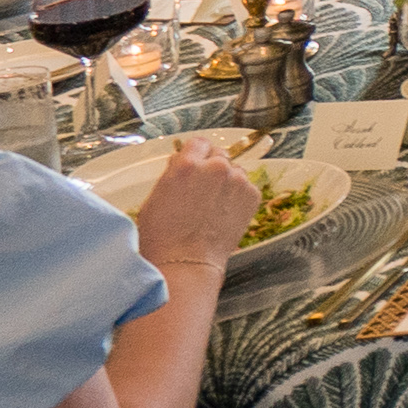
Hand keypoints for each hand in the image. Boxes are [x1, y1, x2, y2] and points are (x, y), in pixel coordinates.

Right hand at [131, 141, 263, 270]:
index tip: (194, 165)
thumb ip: (173, 173)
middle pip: (218, 155)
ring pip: (234, 171)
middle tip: (203, 190)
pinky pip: (246, 187)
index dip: (195, 155)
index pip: (198, 143)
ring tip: (214, 207)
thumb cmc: (162, 237)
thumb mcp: (155, 198)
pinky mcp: (252, 195)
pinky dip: (238, 196)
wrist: (186, 264)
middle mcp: (216, 167)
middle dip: (211, 168)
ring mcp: (237, 180)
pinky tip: (224, 214)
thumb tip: (182, 161)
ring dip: (227, 182)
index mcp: (187, 164)